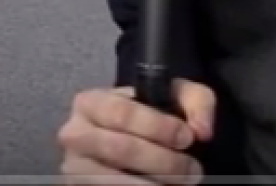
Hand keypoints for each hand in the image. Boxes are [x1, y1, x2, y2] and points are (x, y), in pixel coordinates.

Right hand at [58, 79, 214, 184]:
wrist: (127, 142)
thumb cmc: (149, 119)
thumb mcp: (174, 99)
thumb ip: (194, 102)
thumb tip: (201, 131)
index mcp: (90, 102)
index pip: (122, 113)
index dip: (159, 127)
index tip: (188, 138)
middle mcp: (75, 134)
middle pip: (120, 149)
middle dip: (164, 162)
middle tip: (192, 169)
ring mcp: (74, 167)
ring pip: (115, 180)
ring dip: (153, 185)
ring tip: (179, 183)